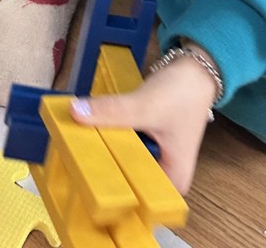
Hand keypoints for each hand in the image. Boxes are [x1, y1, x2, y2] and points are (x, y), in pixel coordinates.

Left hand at [70, 50, 219, 193]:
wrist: (195, 67)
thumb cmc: (182, 93)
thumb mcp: (145, 105)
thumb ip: (112, 111)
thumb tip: (75, 111)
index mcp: (173, 183)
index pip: (134, 198)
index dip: (104, 190)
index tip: (76, 179)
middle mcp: (164, 177)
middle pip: (123, 179)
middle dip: (98, 167)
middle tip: (70, 159)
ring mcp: (153, 159)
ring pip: (119, 161)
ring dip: (100, 151)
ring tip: (73, 145)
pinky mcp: (144, 143)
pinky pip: (119, 146)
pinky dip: (106, 138)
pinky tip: (87, 133)